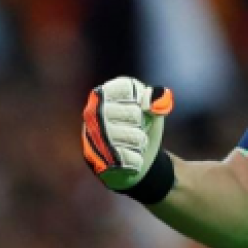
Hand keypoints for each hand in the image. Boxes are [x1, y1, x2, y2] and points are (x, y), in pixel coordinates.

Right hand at [82, 77, 174, 197]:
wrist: (138, 160)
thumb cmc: (143, 128)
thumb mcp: (152, 110)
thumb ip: (155, 100)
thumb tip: (151, 99)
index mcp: (102, 95)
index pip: (126, 86)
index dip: (141, 98)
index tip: (141, 107)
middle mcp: (92, 113)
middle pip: (134, 113)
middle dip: (143, 124)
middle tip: (138, 129)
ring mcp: (93, 137)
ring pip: (134, 137)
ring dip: (141, 143)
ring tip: (134, 144)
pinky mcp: (98, 161)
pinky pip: (130, 158)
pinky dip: (137, 160)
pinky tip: (128, 159)